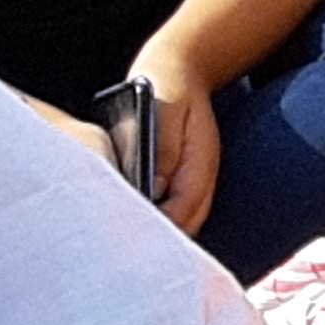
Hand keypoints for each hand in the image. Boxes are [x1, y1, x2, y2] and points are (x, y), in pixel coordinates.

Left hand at [123, 36, 222, 231]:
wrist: (183, 68)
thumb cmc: (168, 87)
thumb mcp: (166, 108)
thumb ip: (163, 147)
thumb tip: (153, 187)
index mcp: (201, 161)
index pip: (185, 208)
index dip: (161, 230)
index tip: (132, 246)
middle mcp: (202, 177)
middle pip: (187, 223)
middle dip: (160, 240)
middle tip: (123, 256)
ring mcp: (195, 179)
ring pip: (184, 220)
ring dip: (160, 232)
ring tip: (124, 246)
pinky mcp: (183, 179)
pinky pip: (175, 209)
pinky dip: (158, 219)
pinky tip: (131, 223)